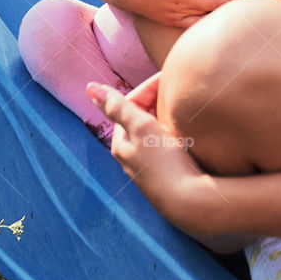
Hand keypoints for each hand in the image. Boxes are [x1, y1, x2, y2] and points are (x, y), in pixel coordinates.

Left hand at [88, 78, 204, 230]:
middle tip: (181, 89)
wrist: (190, 201)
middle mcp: (131, 155)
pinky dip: (177, 130)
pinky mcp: (167, 173)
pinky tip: (190, 129)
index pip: (131, 102)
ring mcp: (150, 165)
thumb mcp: (140, 128)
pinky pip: (169, 142)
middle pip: (143, 116)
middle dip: (159, 100)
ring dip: (169, 115)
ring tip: (187, 106)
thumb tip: (90, 87)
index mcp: (121, 143)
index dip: (150, 87)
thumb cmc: (164, 162)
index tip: (171, 78)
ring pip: (156, 129)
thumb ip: (117, 106)